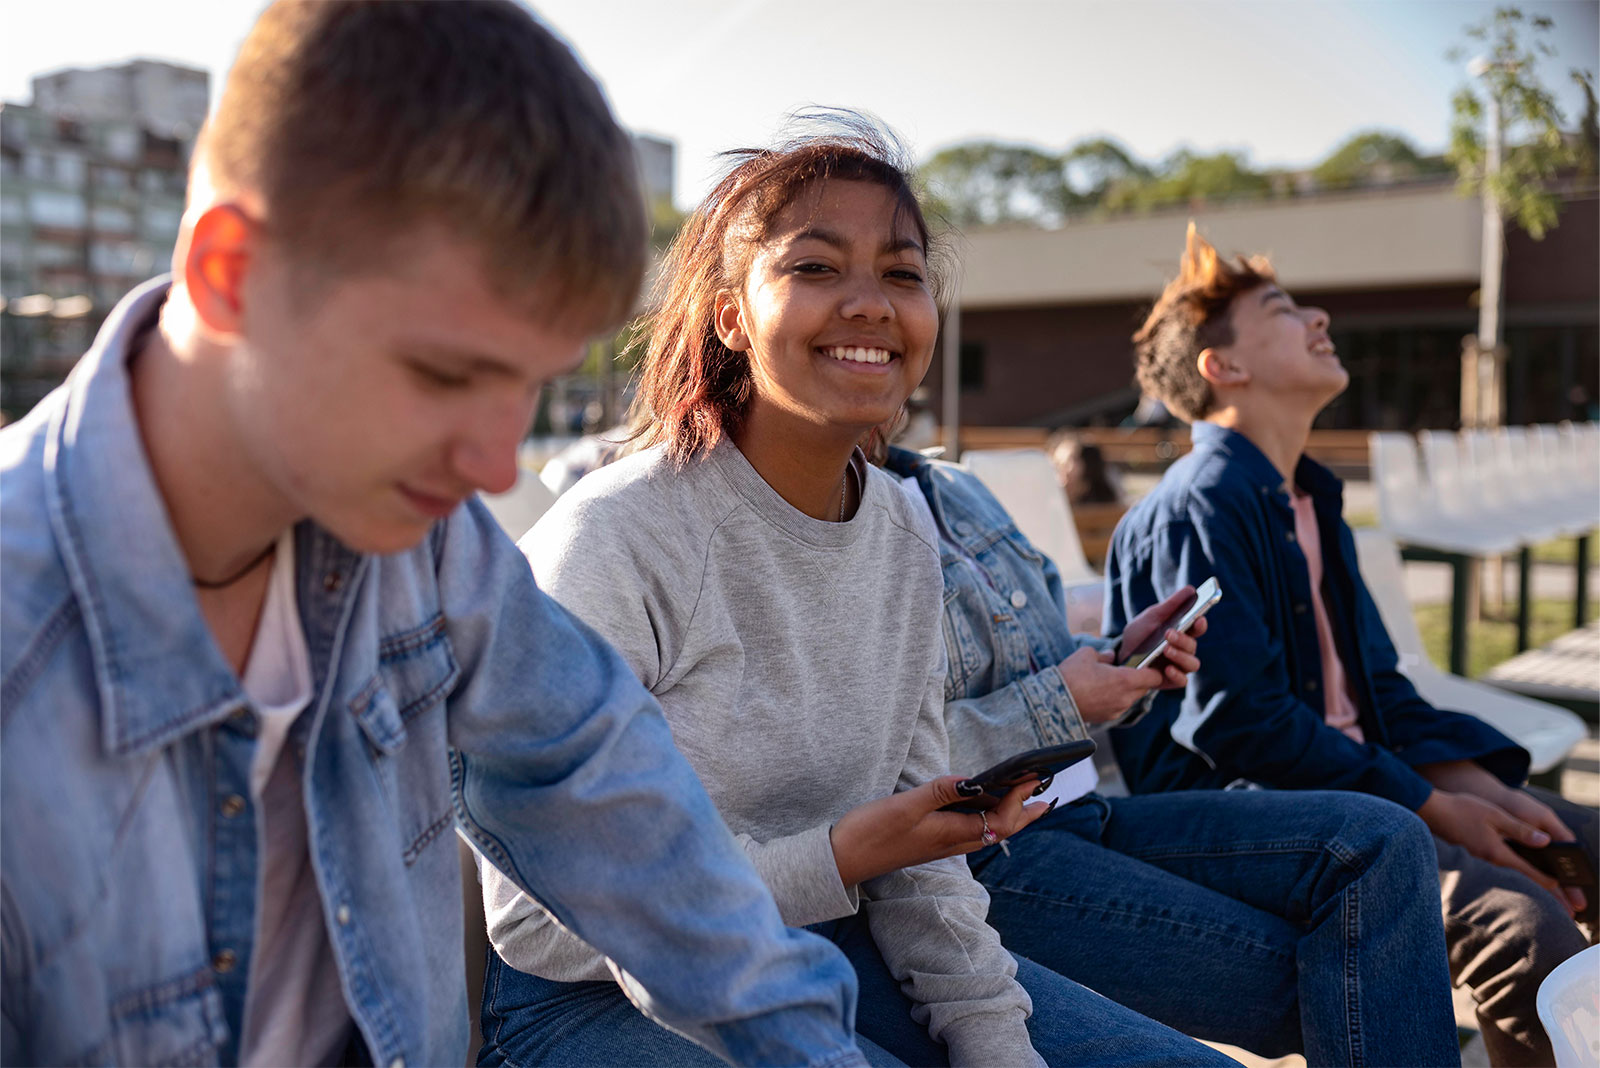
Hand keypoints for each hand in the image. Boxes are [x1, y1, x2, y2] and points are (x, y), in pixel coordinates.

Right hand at [830, 776, 1051, 886]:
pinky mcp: (930, 839)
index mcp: (953, 835)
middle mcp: (953, 842)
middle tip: (1047, 793)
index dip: (1020, 798)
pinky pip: (969, 827)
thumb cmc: (871, 833)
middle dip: (1025, 811)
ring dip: (1009, 813)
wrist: (842, 859)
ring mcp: (942, 843)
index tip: (1034, 775)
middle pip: (1000, 828)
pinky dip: (985, 815)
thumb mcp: (905, 806)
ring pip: (986, 828)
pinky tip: (981, 805)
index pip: (1000, 818)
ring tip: (1026, 799)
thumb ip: (940, 792)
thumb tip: (974, 780)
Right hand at [1057, 647, 1164, 722]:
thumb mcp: (1087, 654)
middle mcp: (1126, 697)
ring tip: (1109, 681)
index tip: (1148, 665)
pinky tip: (1100, 692)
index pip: (1154, 678)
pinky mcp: (1107, 717)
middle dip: (1139, 679)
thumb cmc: (1071, 675)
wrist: (1054, 701)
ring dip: (1126, 690)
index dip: (1154, 670)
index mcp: (1126, 680)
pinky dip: (1115, 699)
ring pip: (1131, 698)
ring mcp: (1117, 709)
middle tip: (1126, 670)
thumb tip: (1111, 656)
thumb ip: (1104, 655)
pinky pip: (1119, 706)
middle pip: (1144, 688)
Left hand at [1113, 587, 1207, 688]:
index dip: (1200, 624)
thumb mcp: (1151, 617)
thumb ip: (1171, 605)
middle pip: (1193, 646)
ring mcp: (1179, 666)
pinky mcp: (1171, 681)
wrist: (1120, 657)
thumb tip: (1190, 589)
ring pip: (1192, 664)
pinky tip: (1167, 668)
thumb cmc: (1140, 635)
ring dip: (1181, 656)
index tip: (1198, 618)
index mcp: (1182, 632)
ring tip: (1166, 649)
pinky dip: (1177, 675)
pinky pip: (1182, 681)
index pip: (1198, 628)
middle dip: (1183, 639)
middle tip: (1169, 633)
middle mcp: (1184, 650)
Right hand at [1417, 788, 1578, 915]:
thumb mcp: (1496, 814)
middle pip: (1522, 884)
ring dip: (1527, 889)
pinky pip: (1496, 875)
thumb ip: (1521, 829)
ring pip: (1509, 881)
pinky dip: (1511, 881)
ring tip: (1544, 900)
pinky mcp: (1470, 862)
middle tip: (1566, 912)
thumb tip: (1546, 841)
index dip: (1552, 885)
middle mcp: (1488, 864)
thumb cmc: (1461, 809)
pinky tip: (1514, 881)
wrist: (1429, 812)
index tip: (1566, 893)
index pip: (1531, 874)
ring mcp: (1477, 865)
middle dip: (1544, 896)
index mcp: (1497, 854)